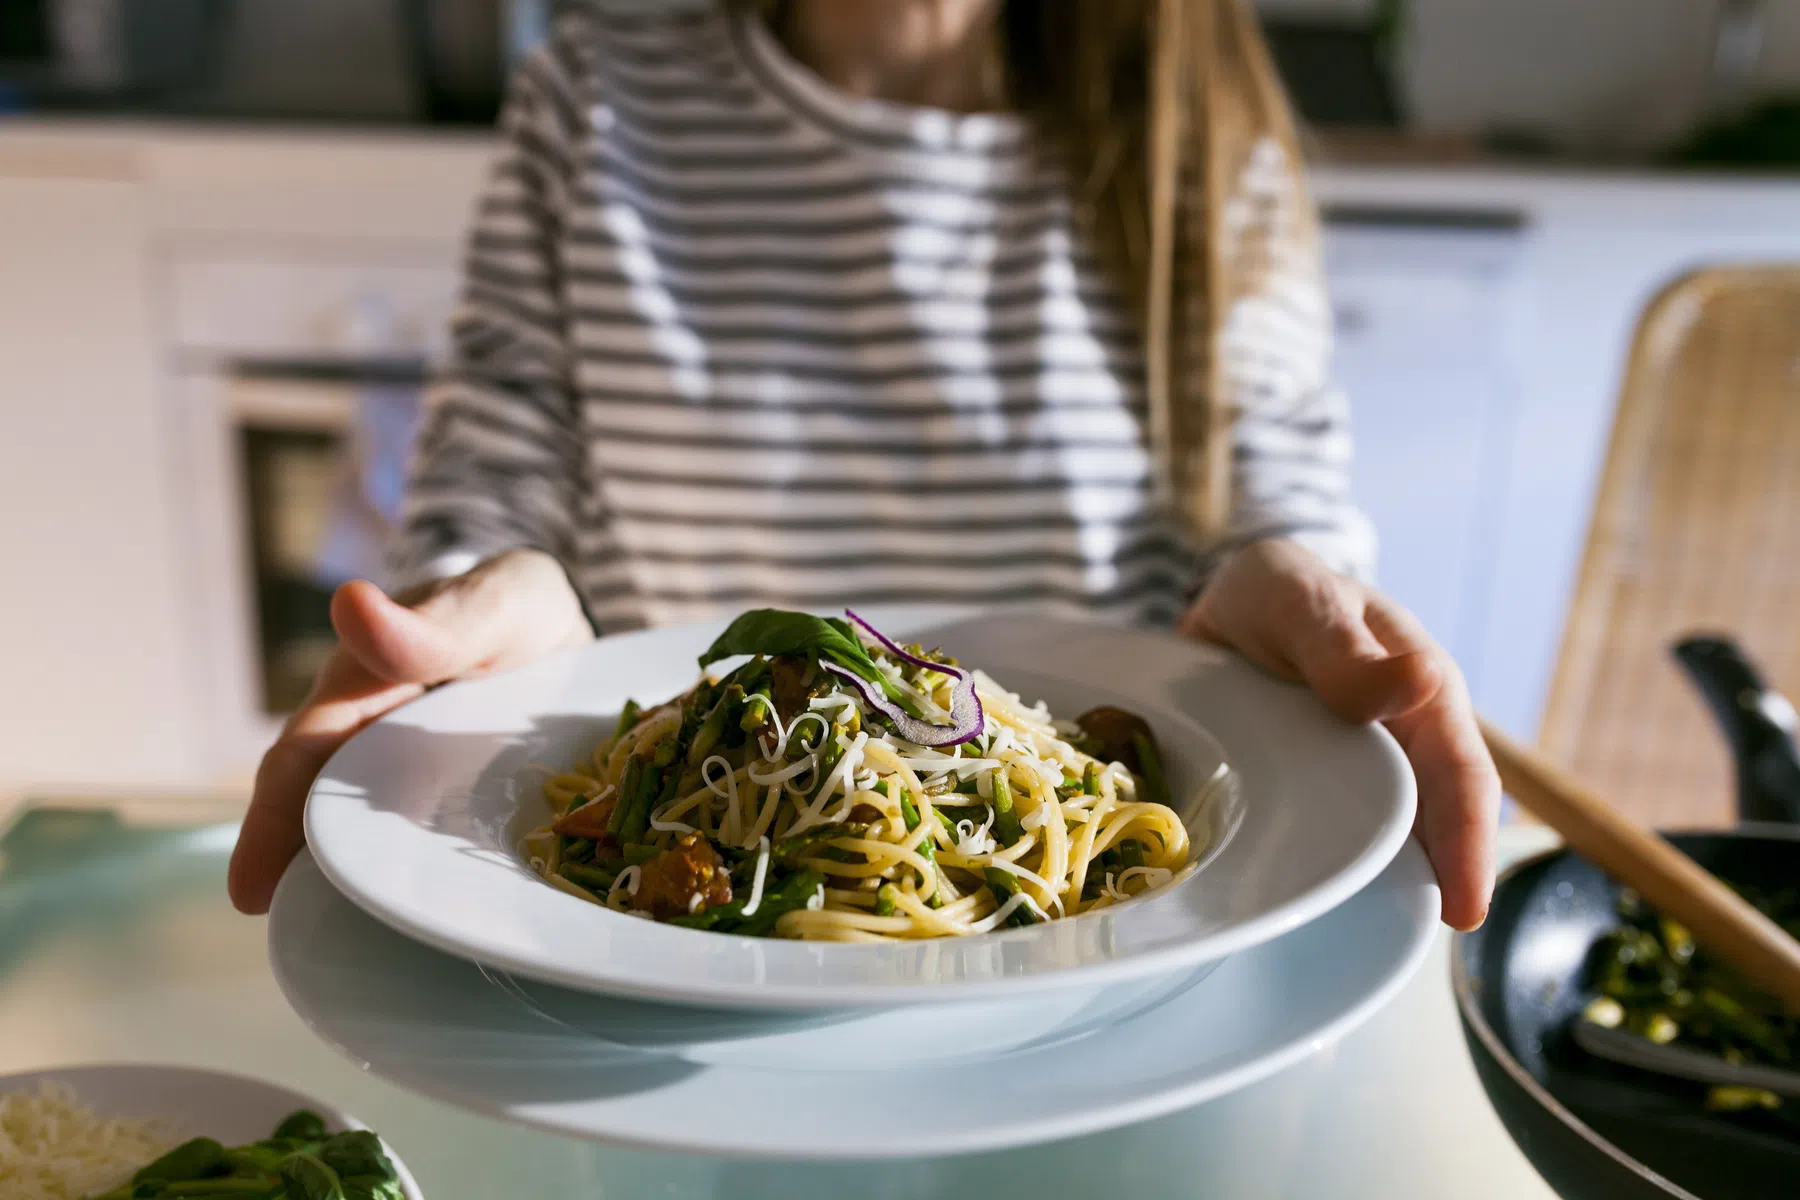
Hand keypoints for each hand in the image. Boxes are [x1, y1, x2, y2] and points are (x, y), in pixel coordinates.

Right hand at [228, 548, 593, 913]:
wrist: (572, 627)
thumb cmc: (517, 606)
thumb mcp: (493, 603)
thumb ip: (432, 622)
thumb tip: (351, 604)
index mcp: (363, 685)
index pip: (305, 758)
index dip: (274, 823)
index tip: (249, 891)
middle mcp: (374, 735)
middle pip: (322, 808)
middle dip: (298, 867)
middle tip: (287, 934)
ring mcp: (412, 772)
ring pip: (370, 833)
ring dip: (353, 882)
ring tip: (343, 949)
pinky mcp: (455, 799)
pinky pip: (426, 844)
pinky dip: (416, 880)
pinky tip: (429, 932)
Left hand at [1179, 538, 1499, 929]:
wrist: (1228, 595)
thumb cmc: (1278, 590)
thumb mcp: (1297, 599)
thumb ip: (1343, 646)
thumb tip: (1420, 681)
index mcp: (1419, 692)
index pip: (1459, 774)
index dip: (1467, 844)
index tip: (1464, 910)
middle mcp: (1398, 738)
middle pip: (1430, 821)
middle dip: (1436, 883)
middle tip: (1415, 944)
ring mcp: (1356, 769)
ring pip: (1382, 838)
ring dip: (1382, 886)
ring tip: (1367, 941)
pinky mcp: (1312, 787)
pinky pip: (1329, 836)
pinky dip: (1327, 873)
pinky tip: (1311, 913)